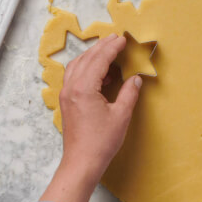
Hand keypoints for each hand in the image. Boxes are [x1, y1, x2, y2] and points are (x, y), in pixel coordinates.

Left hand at [40, 33, 141, 201]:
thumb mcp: (121, 116)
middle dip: (101, 47)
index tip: (122, 39)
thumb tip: (135, 79)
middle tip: (115, 39)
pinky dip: (85, 68)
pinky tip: (99, 72)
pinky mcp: (66, 102)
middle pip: (86, 59)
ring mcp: (66, 94)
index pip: (98, 60)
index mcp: (84, 88)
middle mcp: (71, 88)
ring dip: (91, 56)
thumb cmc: (101, 142)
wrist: (81, 163)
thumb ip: (129, 93)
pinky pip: (73, 76)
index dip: (111, 48)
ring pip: (77, 66)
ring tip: (107, 51)